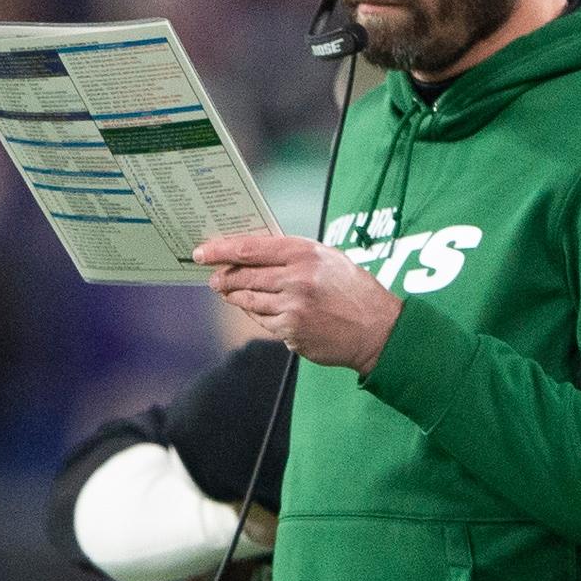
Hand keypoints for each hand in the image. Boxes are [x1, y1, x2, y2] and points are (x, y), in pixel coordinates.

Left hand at [195, 234, 400, 373]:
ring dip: (235, 297)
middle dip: (224, 277)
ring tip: (228, 292)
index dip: (221, 249)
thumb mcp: (328, 258)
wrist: (377, 330)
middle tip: (214, 277)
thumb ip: (293, 254)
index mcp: (305, 254)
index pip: (251, 248)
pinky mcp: (291, 332)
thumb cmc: (354, 291)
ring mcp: (292, 308)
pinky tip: (257, 310)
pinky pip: (262, 321)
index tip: (203, 252)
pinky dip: (257, 314)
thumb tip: (254, 253)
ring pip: (248, 301)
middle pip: (244, 276)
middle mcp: (296, 279)